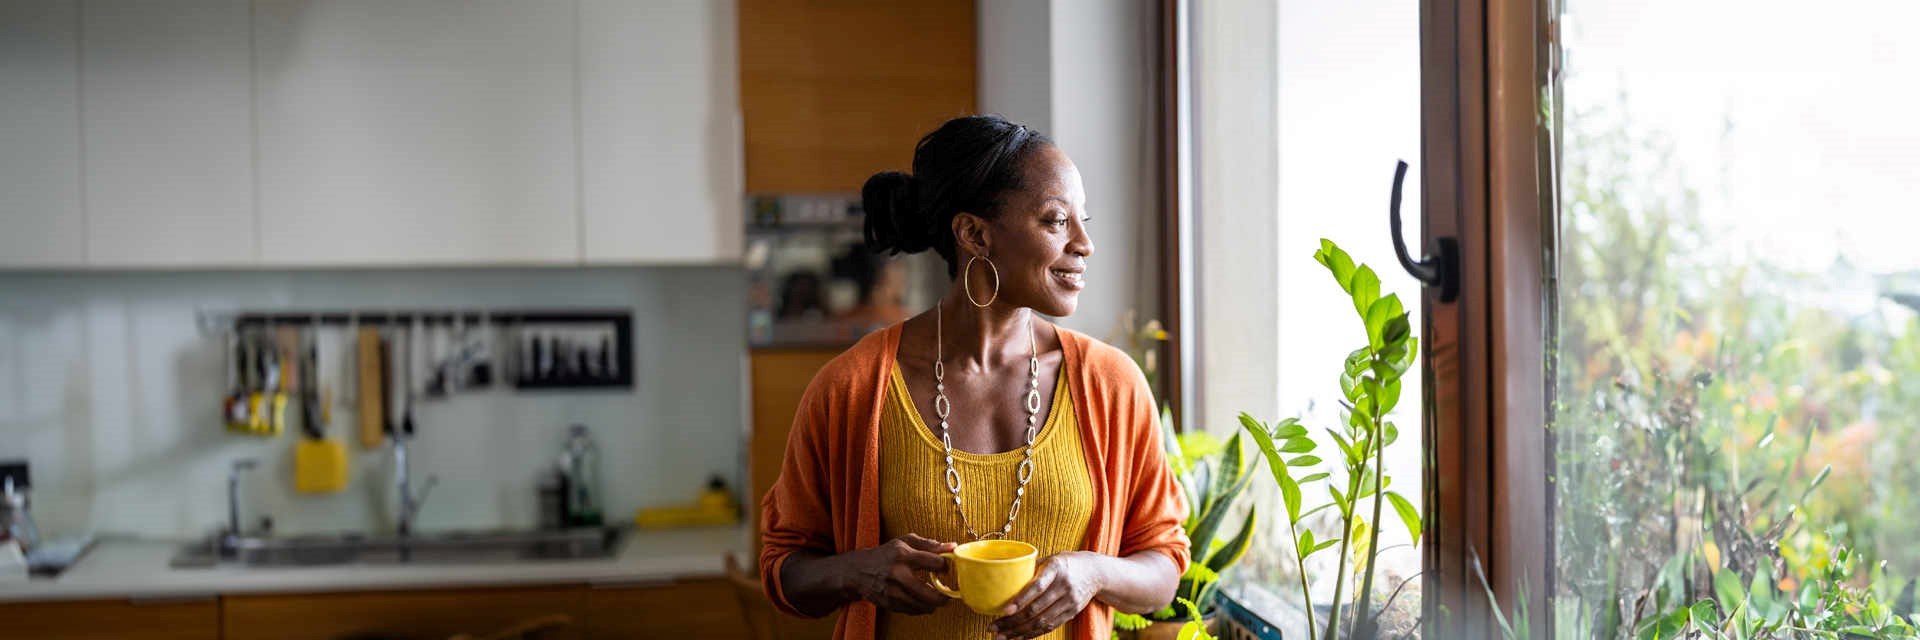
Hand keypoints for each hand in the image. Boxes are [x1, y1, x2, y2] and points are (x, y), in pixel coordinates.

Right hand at [839, 533, 955, 614]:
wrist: (858, 571)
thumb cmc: (886, 554)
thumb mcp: (905, 542)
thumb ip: (930, 544)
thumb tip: (953, 547)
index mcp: (903, 555)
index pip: (934, 562)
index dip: (945, 566)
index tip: (946, 568)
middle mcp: (897, 574)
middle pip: (930, 593)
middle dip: (944, 596)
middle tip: (948, 594)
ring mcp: (892, 591)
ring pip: (922, 606)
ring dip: (933, 604)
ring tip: (937, 598)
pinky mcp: (889, 603)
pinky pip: (913, 611)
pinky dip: (921, 608)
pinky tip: (923, 601)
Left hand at [989, 551, 1106, 639]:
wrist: (1095, 572)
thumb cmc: (1065, 563)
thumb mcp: (1050, 559)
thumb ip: (1030, 568)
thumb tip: (1003, 577)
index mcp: (1056, 568)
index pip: (1037, 587)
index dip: (1020, 600)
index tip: (1005, 611)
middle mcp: (1064, 586)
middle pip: (1036, 610)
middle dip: (1012, 622)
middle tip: (993, 628)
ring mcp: (1069, 602)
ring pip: (1041, 622)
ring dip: (1019, 632)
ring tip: (1001, 636)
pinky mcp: (1072, 613)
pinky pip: (1049, 627)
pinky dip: (1031, 634)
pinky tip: (1017, 638)